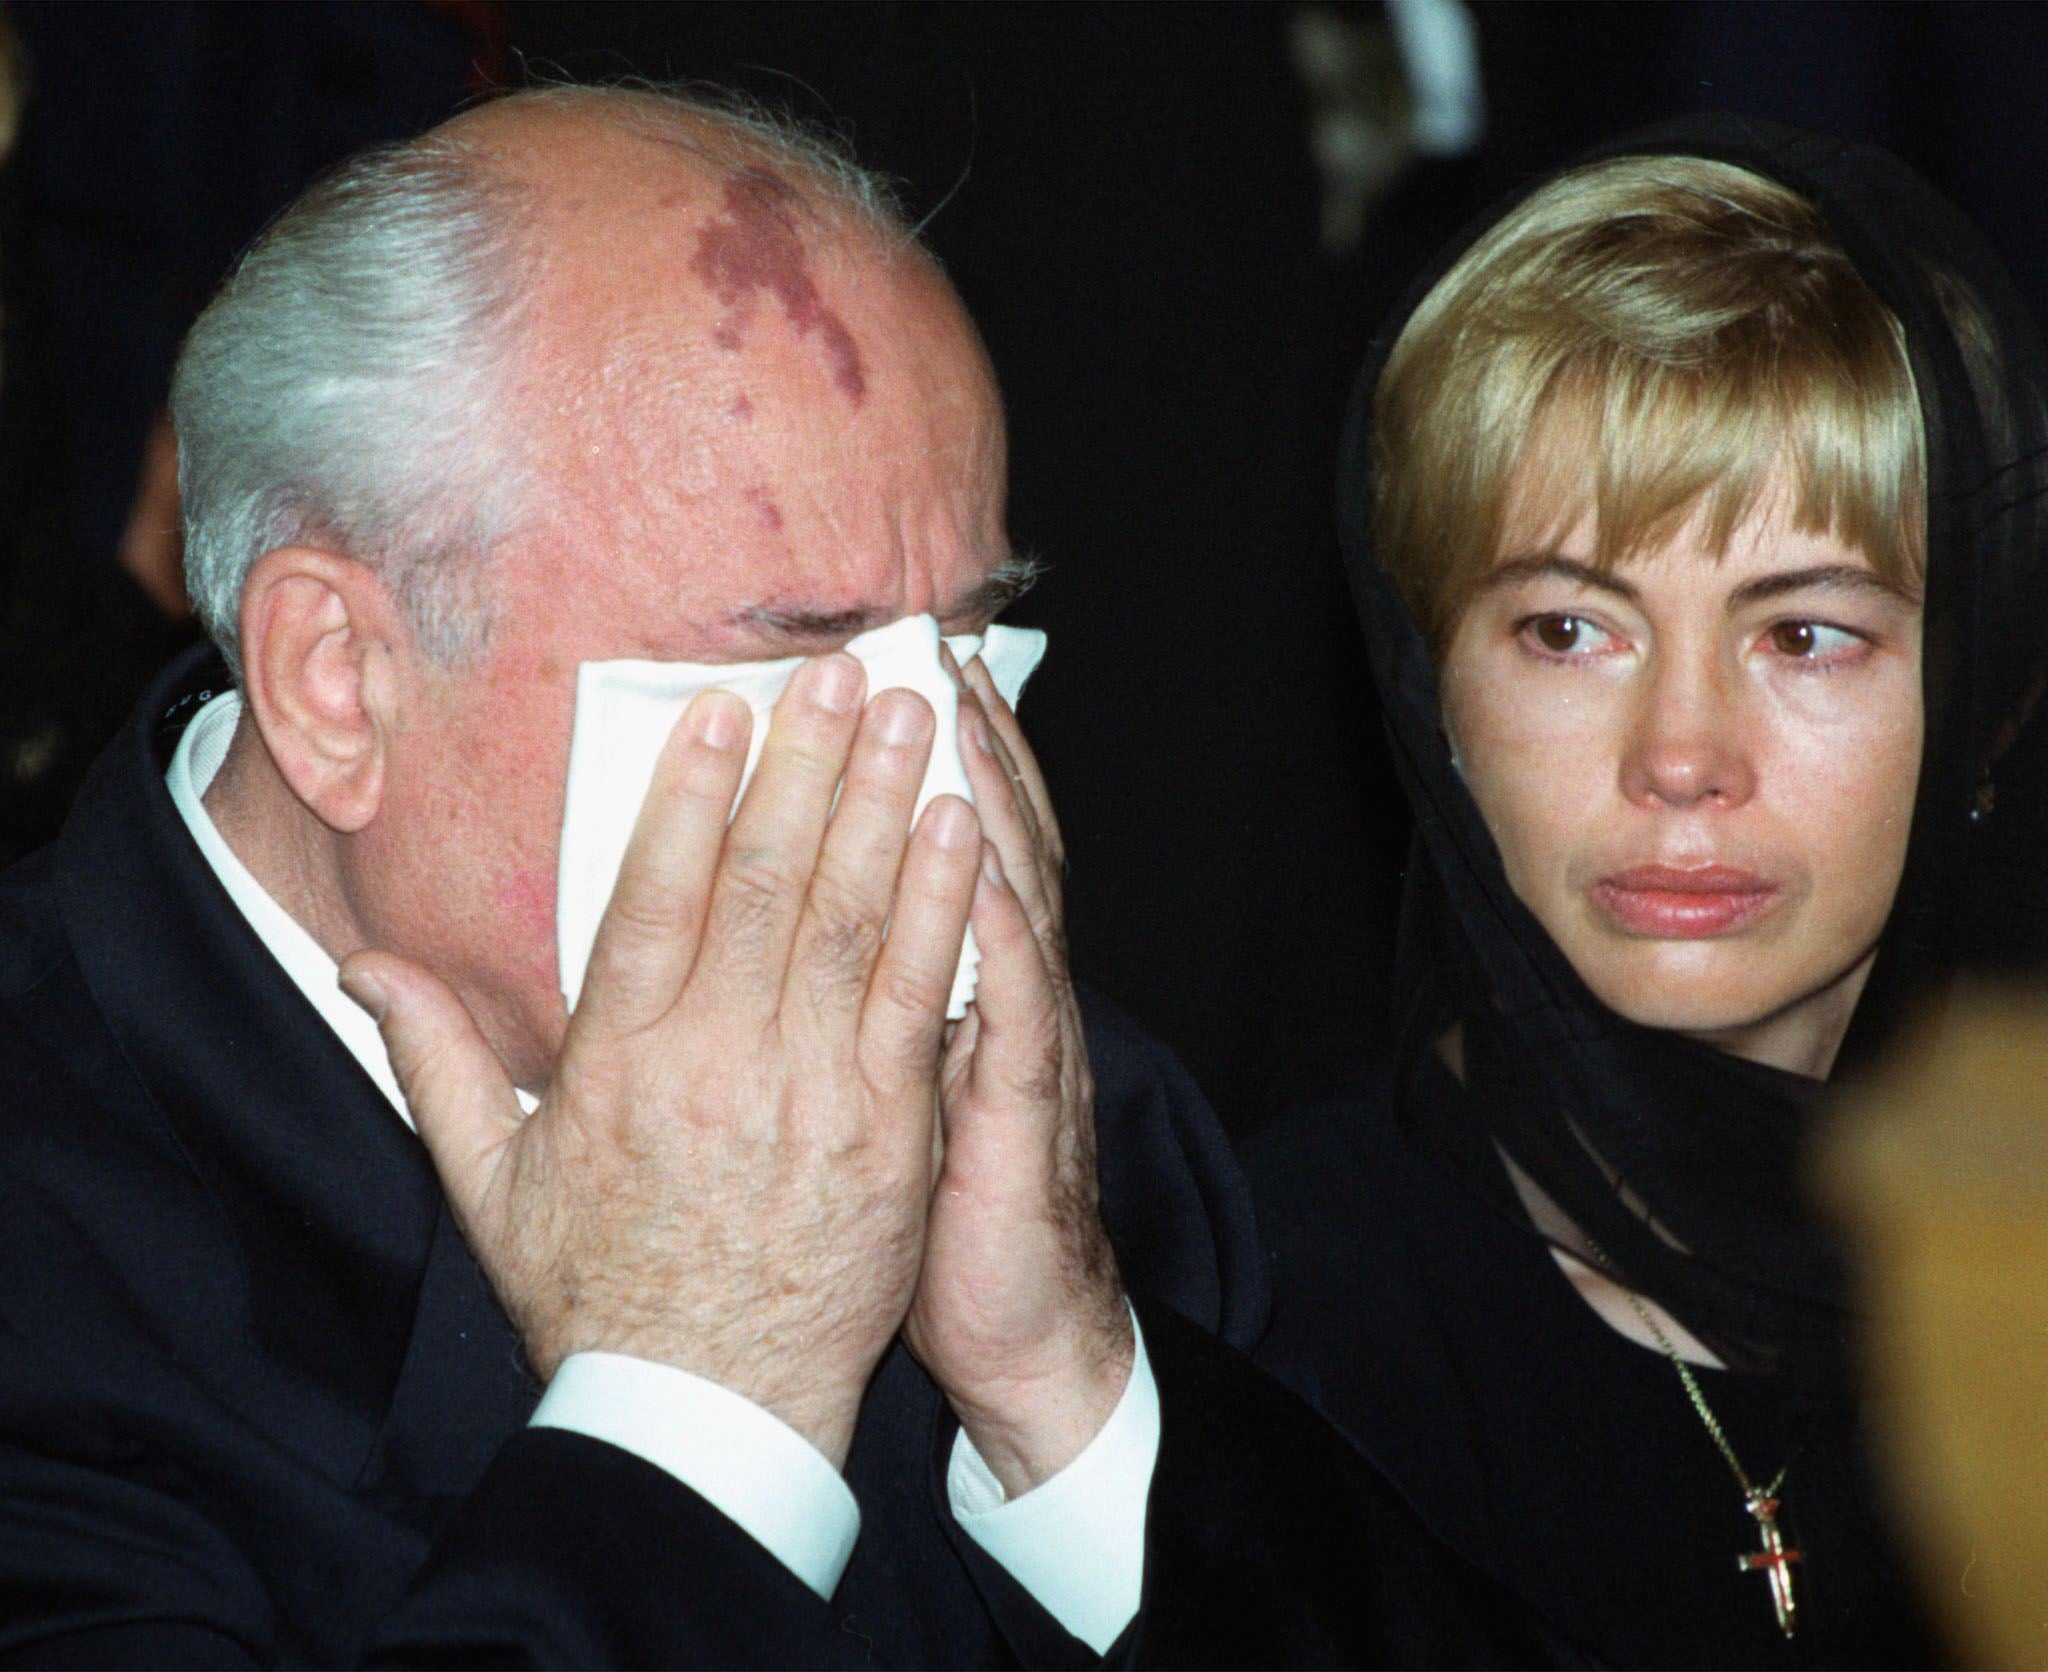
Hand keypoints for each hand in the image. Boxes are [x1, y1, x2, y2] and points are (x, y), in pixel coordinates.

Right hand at [340, 656, 982, 1466]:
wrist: (704, 1411)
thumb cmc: (597, 1295)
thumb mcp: (490, 1184)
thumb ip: (434, 1061)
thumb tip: (362, 965)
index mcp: (619, 1062)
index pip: (655, 897)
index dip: (691, 795)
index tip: (722, 711)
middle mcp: (718, 1061)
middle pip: (768, 884)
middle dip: (808, 766)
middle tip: (841, 671)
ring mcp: (812, 1094)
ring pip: (851, 922)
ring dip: (885, 808)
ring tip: (909, 717)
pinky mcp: (888, 1132)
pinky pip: (919, 1000)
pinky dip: (942, 912)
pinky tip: (962, 834)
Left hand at [903, 651, 1133, 1494]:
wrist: (1016, 1329)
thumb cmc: (924, 1211)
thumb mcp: (877, 1087)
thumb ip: (845, 1003)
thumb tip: (773, 934)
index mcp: (951, 985)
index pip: (942, 847)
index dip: (926, 759)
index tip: (889, 670)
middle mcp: (997, 992)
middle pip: (987, 841)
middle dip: (960, 740)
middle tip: (928, 644)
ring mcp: (1022, 1040)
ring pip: (1014, 897)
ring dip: (989, 800)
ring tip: (957, 710)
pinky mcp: (1026, 1106)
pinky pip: (1018, 1006)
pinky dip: (1005, 931)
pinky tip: (982, 867)